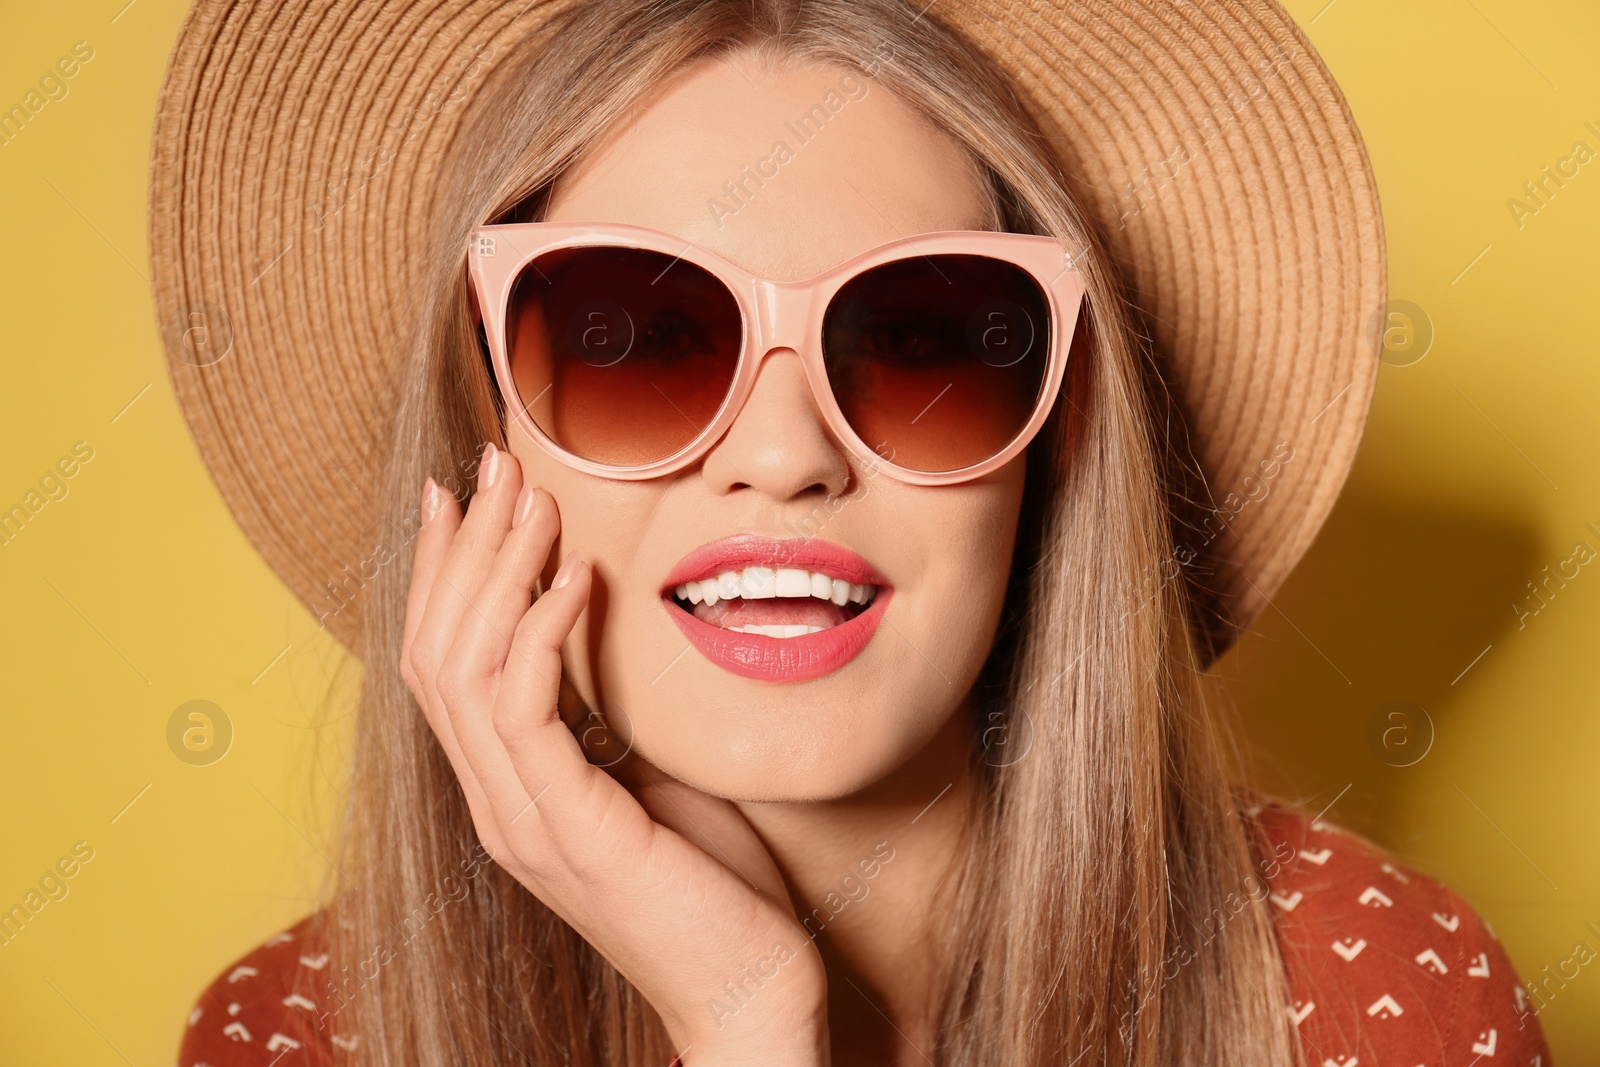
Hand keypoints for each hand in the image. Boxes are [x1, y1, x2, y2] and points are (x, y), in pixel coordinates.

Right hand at [399, 444, 830, 1065]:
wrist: (751, 992)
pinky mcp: (570, 832)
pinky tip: (578, 578)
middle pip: (436, 653)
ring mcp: (524, 822)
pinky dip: (543, 633)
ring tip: (536, 499)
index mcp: (509, 790)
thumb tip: (602, 627)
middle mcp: (496, 803)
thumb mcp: (651, 777)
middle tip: (493, 465)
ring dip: (499, 572)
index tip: (467, 494)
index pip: (444, 664)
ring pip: (467, 671)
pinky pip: (528, 713)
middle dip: (464, 550)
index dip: (445, 575)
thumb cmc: (714, 884)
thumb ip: (609, 714)